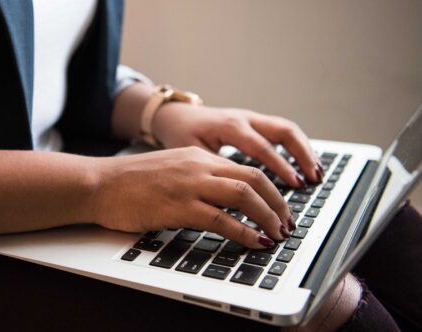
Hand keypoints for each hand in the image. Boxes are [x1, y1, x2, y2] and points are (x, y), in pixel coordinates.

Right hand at [93, 147, 293, 247]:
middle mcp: (198, 166)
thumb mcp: (170, 170)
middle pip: (254, 179)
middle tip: (287, 223)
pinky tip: (255, 242)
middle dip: (278, 204)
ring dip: (268, 217)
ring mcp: (189, 186)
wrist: (98, 184)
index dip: (271, 190)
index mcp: (197, 157)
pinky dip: (245, 233)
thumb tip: (222, 200)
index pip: (247, 169)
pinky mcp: (178, 207)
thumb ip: (196, 178)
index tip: (280, 208)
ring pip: (244, 196)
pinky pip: (221, 220)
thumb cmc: (128, 182)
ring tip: (277, 234)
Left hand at [152, 103, 323, 187]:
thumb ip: (213, 172)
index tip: (295, 184)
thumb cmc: (180, 136)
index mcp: (229, 126)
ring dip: (304, 150)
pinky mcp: (254, 122)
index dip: (280, 167)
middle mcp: (244, 119)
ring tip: (316, 174)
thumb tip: (232, 200)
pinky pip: (281, 131)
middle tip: (314, 178)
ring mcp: (251, 118)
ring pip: (287, 129)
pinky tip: (305, 165)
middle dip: (302, 155)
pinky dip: (296, 147)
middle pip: (283, 131)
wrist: (174, 116)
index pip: (262, 147)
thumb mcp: (192, 154)